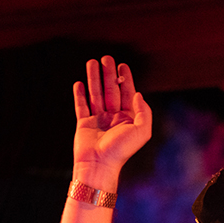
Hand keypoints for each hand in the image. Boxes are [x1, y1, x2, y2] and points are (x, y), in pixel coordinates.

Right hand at [73, 56, 151, 173]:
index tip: (122, 65)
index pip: (127, 95)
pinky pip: (81, 106)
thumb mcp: (141, 131)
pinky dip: (80, 95)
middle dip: (109, 74)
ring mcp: (98, 121)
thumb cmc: (121, 150)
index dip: (125, 79)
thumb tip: (138, 93)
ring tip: (91, 63)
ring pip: (96, 95)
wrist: (98, 164)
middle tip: (106, 58)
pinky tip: (79, 83)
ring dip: (94, 79)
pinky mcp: (84, 124)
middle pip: (111, 91)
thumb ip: (144, 111)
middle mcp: (114, 119)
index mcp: (129, 120)